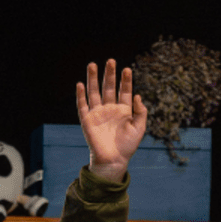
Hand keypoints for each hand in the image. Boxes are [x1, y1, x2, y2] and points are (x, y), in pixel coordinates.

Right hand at [76, 59, 147, 182]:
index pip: (124, 91)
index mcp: (123, 110)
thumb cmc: (128, 146)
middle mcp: (110, 108)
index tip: (127, 69)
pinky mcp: (87, 120)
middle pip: (108, 87)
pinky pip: (82, 105)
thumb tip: (137, 95)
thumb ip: (141, 112)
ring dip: (93, 79)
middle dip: (110, 74)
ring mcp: (98, 113)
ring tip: (92, 64)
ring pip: (94, 92)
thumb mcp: (140, 128)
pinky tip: (80, 84)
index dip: (125, 80)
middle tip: (111, 61)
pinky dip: (80, 95)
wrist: (113, 160)